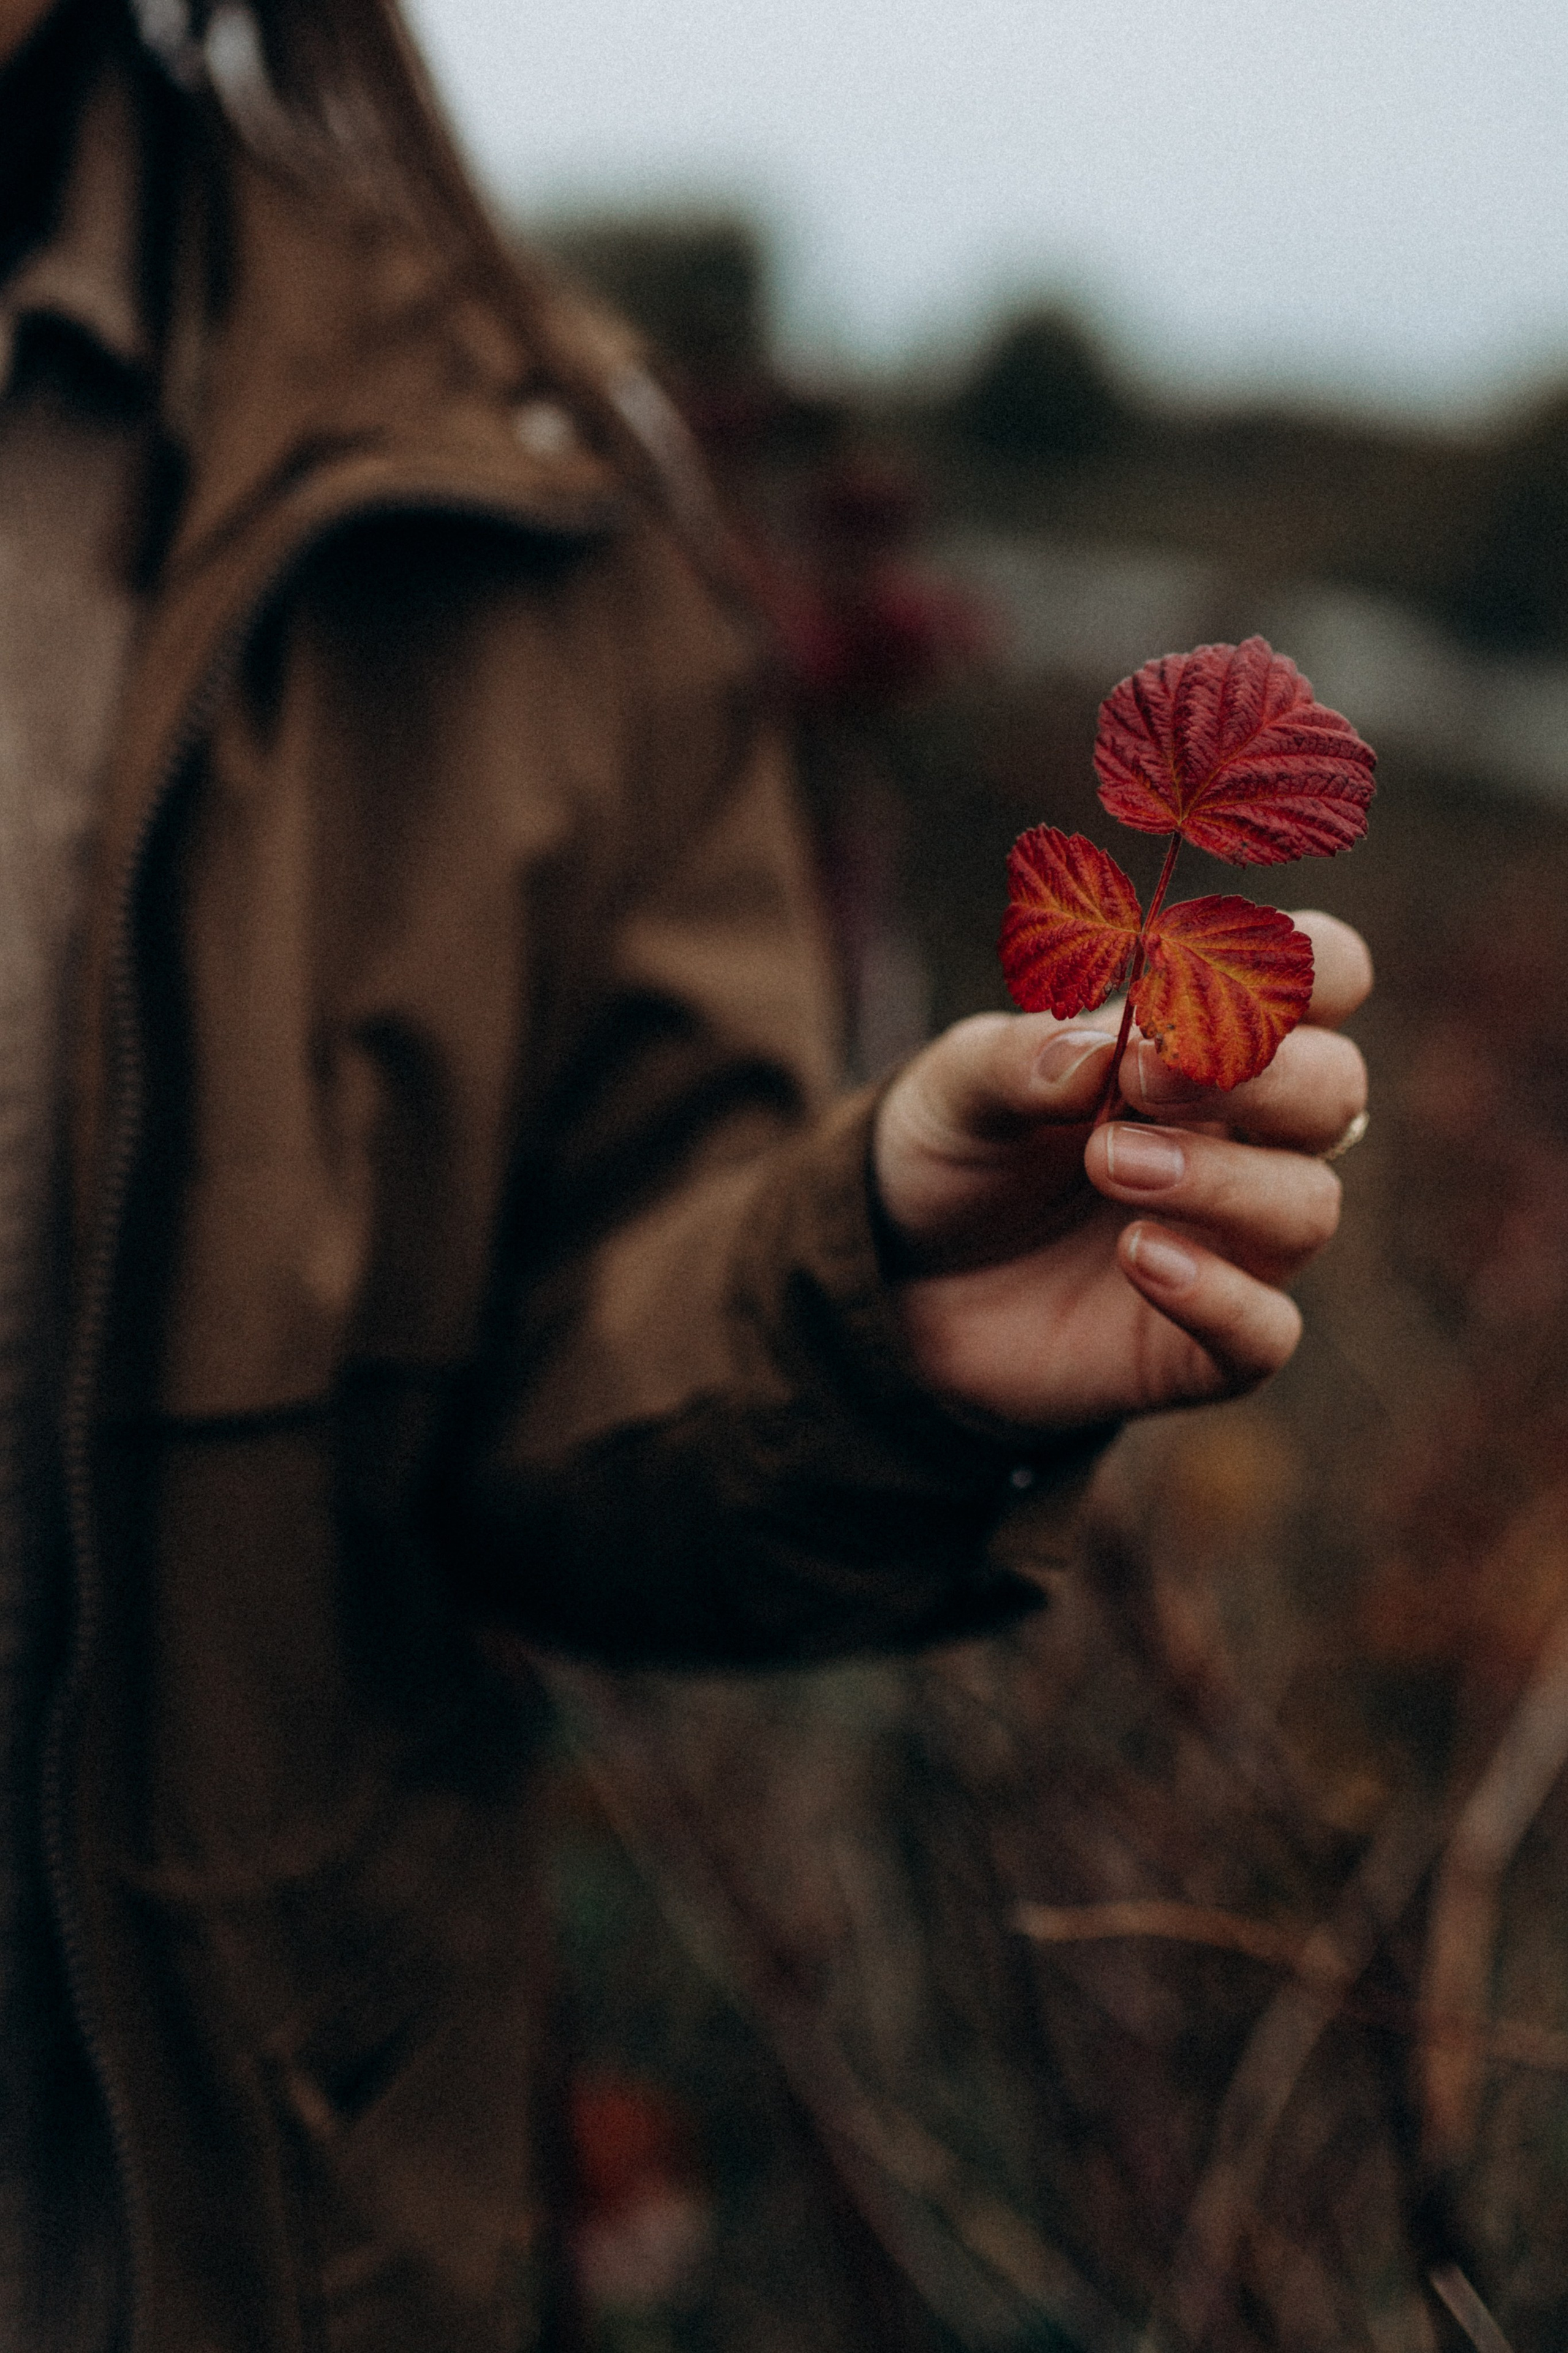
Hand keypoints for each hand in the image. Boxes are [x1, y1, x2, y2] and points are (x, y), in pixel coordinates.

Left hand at [872, 911, 1371, 1430]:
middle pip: (1335, 1089)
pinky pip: (1266, 1329)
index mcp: (1214, 1044)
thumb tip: (1097, 1049)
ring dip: (1219, 1177)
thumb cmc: (961, 1154)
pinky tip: (1138, 1257)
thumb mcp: (959, 1086)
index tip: (1197, 978)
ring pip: (1307, 1205)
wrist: (902, 1281)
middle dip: (1257, 1077)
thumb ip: (1024, 1058)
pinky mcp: (1208, 1344)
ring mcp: (1238, 1245)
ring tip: (1107, 1165)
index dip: (1304, 967)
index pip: (1326, 976)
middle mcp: (1250, 1139)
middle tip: (1139, 1078)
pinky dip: (1217, 1296)